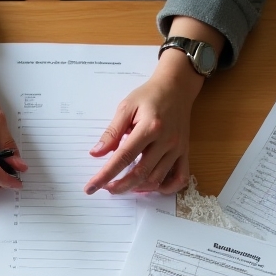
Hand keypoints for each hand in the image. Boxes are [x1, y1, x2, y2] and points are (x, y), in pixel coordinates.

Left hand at [85, 15, 224, 196]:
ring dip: (137, 188)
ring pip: (156, 180)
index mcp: (149, 127)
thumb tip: (96, 153)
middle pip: (140, 174)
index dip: (105, 175)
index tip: (91, 187)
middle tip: (106, 188)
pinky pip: (179, 178)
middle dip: (120, 186)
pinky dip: (165, 189)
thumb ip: (112, 132)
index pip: (123, 157)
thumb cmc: (149, 95)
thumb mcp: (126, 107)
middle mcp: (166, 141)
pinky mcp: (184, 152)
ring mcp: (177, 149)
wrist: (177, 86)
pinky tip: (149, 187)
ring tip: (123, 185)